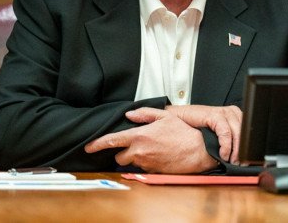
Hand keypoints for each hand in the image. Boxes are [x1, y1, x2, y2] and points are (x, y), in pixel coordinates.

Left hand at [84, 110, 217, 172]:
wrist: (199, 151)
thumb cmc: (183, 133)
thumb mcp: (164, 116)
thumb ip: (144, 114)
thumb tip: (130, 115)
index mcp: (139, 136)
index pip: (111, 141)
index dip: (97, 144)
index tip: (88, 147)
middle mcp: (140, 152)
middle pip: (119, 157)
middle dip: (123, 153)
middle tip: (135, 145)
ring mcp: (146, 164)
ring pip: (131, 163)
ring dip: (135, 158)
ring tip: (150, 149)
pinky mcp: (153, 173)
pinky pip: (143, 169)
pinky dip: (146, 164)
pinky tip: (157, 156)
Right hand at [163, 104, 242, 162]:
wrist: (178, 118)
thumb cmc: (196, 127)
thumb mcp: (218, 135)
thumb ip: (230, 141)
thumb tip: (241, 157)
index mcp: (236, 116)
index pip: (250, 133)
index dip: (249, 148)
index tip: (247, 161)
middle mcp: (232, 112)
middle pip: (246, 134)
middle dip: (243, 151)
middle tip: (239, 164)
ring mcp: (224, 112)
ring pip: (238, 134)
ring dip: (235, 150)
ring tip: (230, 160)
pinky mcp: (215, 114)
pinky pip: (225, 132)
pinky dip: (226, 145)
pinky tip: (223, 153)